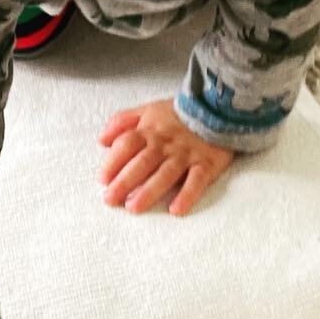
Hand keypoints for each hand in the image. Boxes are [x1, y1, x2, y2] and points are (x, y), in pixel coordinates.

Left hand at [100, 99, 233, 215]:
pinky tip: (176, 210)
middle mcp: (166, 143)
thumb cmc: (177, 114)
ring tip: (134, 207)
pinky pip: (197, 181)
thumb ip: (122, 122)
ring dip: (150, 191)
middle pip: (143, 162)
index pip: (127, 144)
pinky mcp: (207, 164)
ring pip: (166, 174)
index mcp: (149, 130)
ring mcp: (186, 154)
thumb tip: (101, 139)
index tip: (103, 179)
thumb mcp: (147, 110)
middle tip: (110, 199)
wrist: (218, 108)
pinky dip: (187, 195)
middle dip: (125, 181)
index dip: (114, 161)